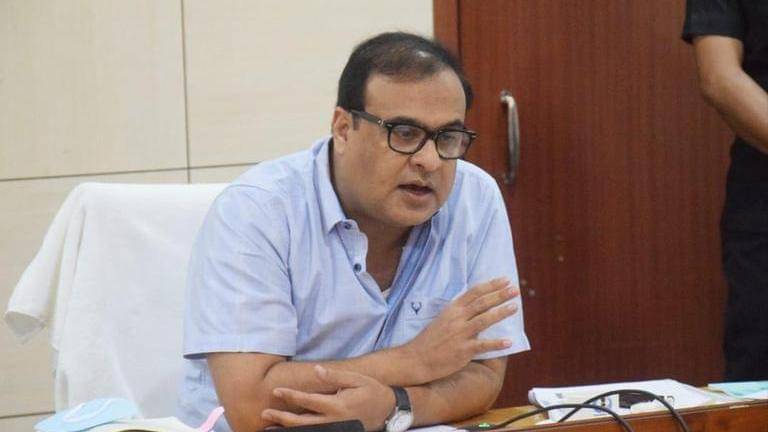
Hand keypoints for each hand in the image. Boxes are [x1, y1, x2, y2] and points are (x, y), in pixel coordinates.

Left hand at [262, 365, 395, 430]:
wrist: (389, 411)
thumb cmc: (372, 391)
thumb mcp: (356, 379)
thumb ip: (334, 376)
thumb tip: (316, 370)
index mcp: (338, 406)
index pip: (308, 402)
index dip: (291, 397)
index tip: (276, 392)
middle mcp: (334, 421)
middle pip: (302, 423)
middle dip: (281, 419)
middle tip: (264, 414)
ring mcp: (336, 430)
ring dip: (287, 430)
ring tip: (269, 428)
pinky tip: (289, 431)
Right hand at [402, 277, 518, 382]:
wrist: (416, 358)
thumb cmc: (430, 340)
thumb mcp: (443, 319)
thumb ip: (459, 313)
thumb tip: (478, 308)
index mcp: (452, 309)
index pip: (474, 292)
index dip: (491, 285)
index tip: (505, 280)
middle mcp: (457, 319)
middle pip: (482, 303)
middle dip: (500, 295)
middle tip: (515, 289)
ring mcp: (460, 334)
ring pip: (484, 320)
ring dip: (501, 313)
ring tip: (515, 307)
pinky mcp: (463, 350)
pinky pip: (483, 345)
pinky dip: (496, 343)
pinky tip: (509, 341)